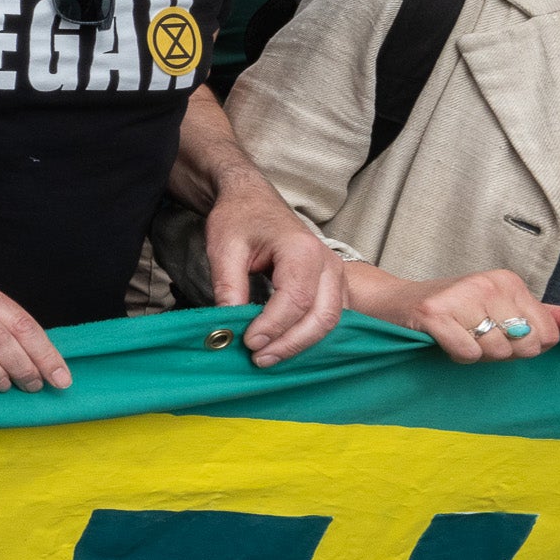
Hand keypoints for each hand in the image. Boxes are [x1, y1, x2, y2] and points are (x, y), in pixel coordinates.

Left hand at [202, 171, 346, 365]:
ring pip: (331, 321)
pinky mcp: (333, 284)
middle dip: (291, 344)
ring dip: (302, 344)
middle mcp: (328, 263)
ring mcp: (335, 274)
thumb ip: (228, 286)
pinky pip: (330, 317)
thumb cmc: (239, 219)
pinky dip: (309, 335)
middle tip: (258, 359)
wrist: (253, 200)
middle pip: (322, 316)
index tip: (248, 343)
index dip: (272, 327)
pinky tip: (284, 346)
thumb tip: (228, 327)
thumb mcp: (224, 248)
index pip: (295, 299)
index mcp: (302, 250)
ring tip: (268, 357)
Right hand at [373, 269, 559, 362]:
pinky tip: (441, 341)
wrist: (392, 304)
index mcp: (509, 281)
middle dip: (499, 352)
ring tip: (456, 336)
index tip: (494, 331)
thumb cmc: (454, 312)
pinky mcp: (434, 313)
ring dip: (475, 355)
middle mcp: (488, 283)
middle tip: (473, 335)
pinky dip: (456, 356)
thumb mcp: (506, 310)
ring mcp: (460, 295)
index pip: (547, 336)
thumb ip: (556, 319)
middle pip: (523, 347)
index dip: (523, 347)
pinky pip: (468, 354)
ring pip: (496, 352)